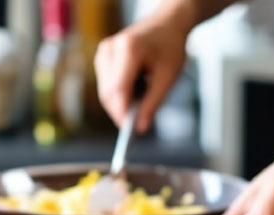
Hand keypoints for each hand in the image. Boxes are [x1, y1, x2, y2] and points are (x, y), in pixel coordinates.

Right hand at [94, 8, 189, 132]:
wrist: (167, 24)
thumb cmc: (170, 46)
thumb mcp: (168, 77)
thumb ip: (153, 103)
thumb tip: (140, 127)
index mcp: (129, 50)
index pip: (118, 90)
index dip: (121, 113)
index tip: (128, 131)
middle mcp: (111, 48)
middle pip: (108, 93)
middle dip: (121, 111)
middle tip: (139, 122)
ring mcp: (104, 52)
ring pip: (105, 91)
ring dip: (120, 102)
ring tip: (142, 95)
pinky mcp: (103, 56)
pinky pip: (105, 85)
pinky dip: (118, 94)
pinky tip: (134, 88)